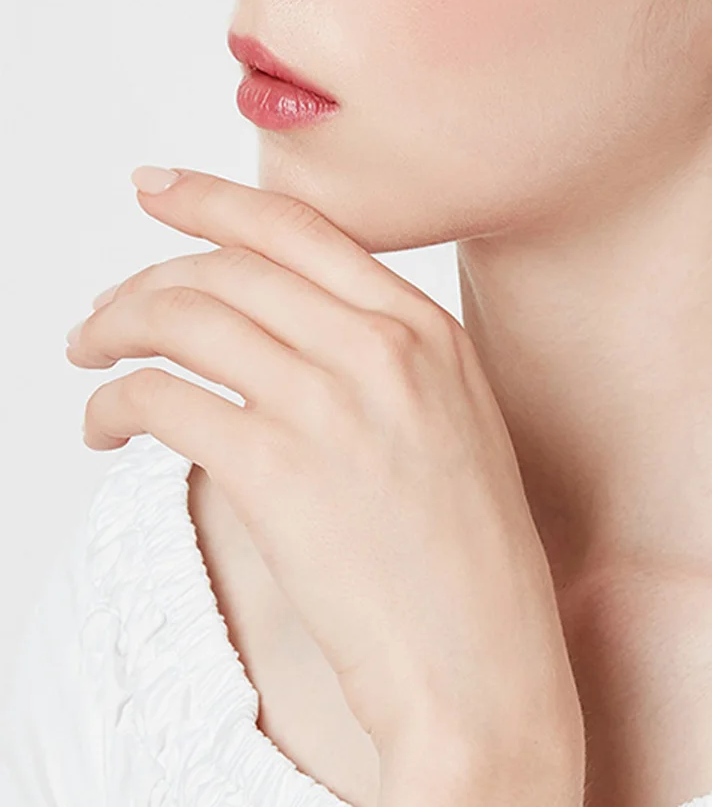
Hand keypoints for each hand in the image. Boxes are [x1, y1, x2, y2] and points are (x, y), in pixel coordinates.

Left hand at [64, 166, 584, 803]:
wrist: (483, 660)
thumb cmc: (471, 557)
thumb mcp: (456, 422)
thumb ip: (388, 359)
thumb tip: (287, 329)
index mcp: (428, 329)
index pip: (302, 227)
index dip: (213, 198)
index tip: (157, 188)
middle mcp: (382, 347)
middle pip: (230, 266)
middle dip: (145, 277)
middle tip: (104, 311)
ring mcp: (331, 404)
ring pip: (185, 319)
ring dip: (114, 330)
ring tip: (90, 359)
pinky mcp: (278, 471)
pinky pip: (161, 400)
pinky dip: (112, 404)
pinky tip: (104, 430)